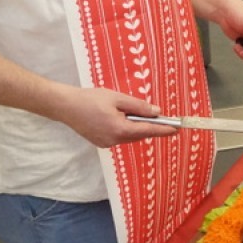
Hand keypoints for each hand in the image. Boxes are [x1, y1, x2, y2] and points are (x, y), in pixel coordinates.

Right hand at [55, 87, 179, 147]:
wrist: (65, 106)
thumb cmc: (90, 99)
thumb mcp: (117, 98)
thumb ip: (138, 106)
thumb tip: (156, 111)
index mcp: (120, 129)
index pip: (148, 130)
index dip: (164, 129)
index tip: (177, 129)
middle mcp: (115, 140)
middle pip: (139, 135)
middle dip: (151, 127)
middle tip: (164, 119)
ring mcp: (107, 143)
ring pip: (129, 137)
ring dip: (137, 127)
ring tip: (140, 115)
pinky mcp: (100, 142)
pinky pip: (119, 137)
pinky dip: (125, 129)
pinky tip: (123, 119)